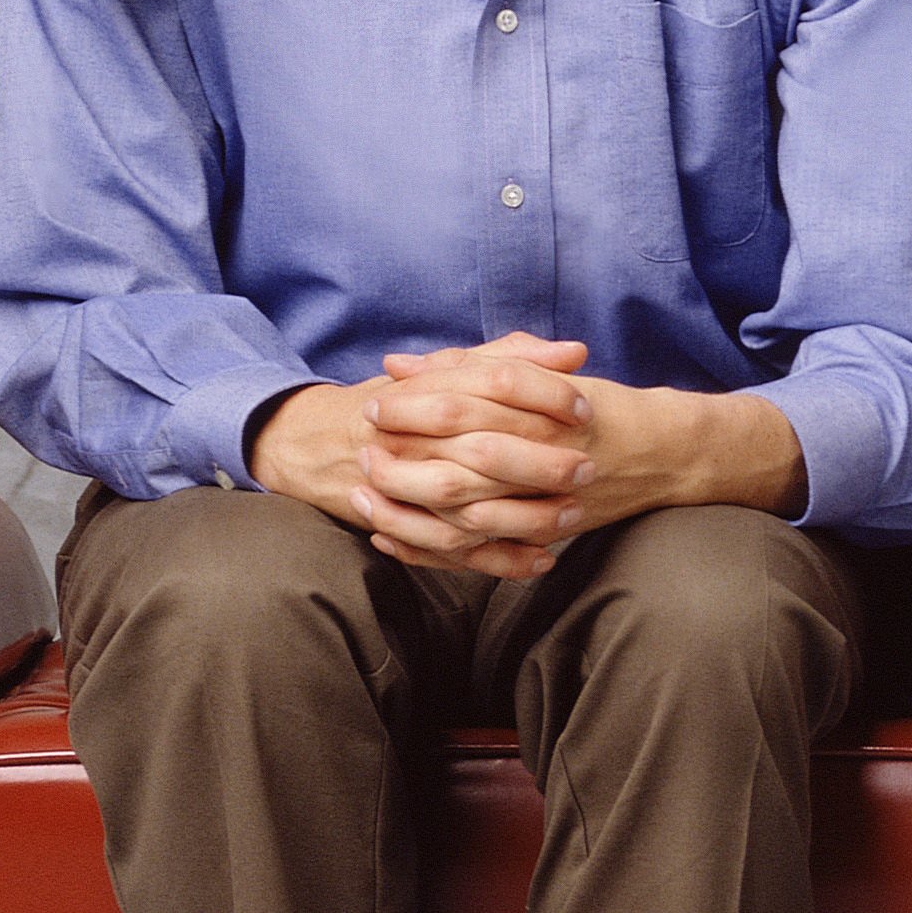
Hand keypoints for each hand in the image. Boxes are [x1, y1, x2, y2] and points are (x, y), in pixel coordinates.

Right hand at [250, 337, 593, 578]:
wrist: (323, 443)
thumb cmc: (404, 403)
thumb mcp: (450, 371)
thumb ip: (511, 358)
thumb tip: (577, 352)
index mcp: (430, 391)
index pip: (495, 383)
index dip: (545, 394)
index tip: (585, 407)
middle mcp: (414, 439)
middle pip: (483, 452)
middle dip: (540, 464)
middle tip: (588, 468)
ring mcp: (407, 488)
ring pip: (468, 510)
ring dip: (525, 518)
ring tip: (571, 515)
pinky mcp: (408, 526)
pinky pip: (455, 552)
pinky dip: (501, 561)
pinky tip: (543, 559)